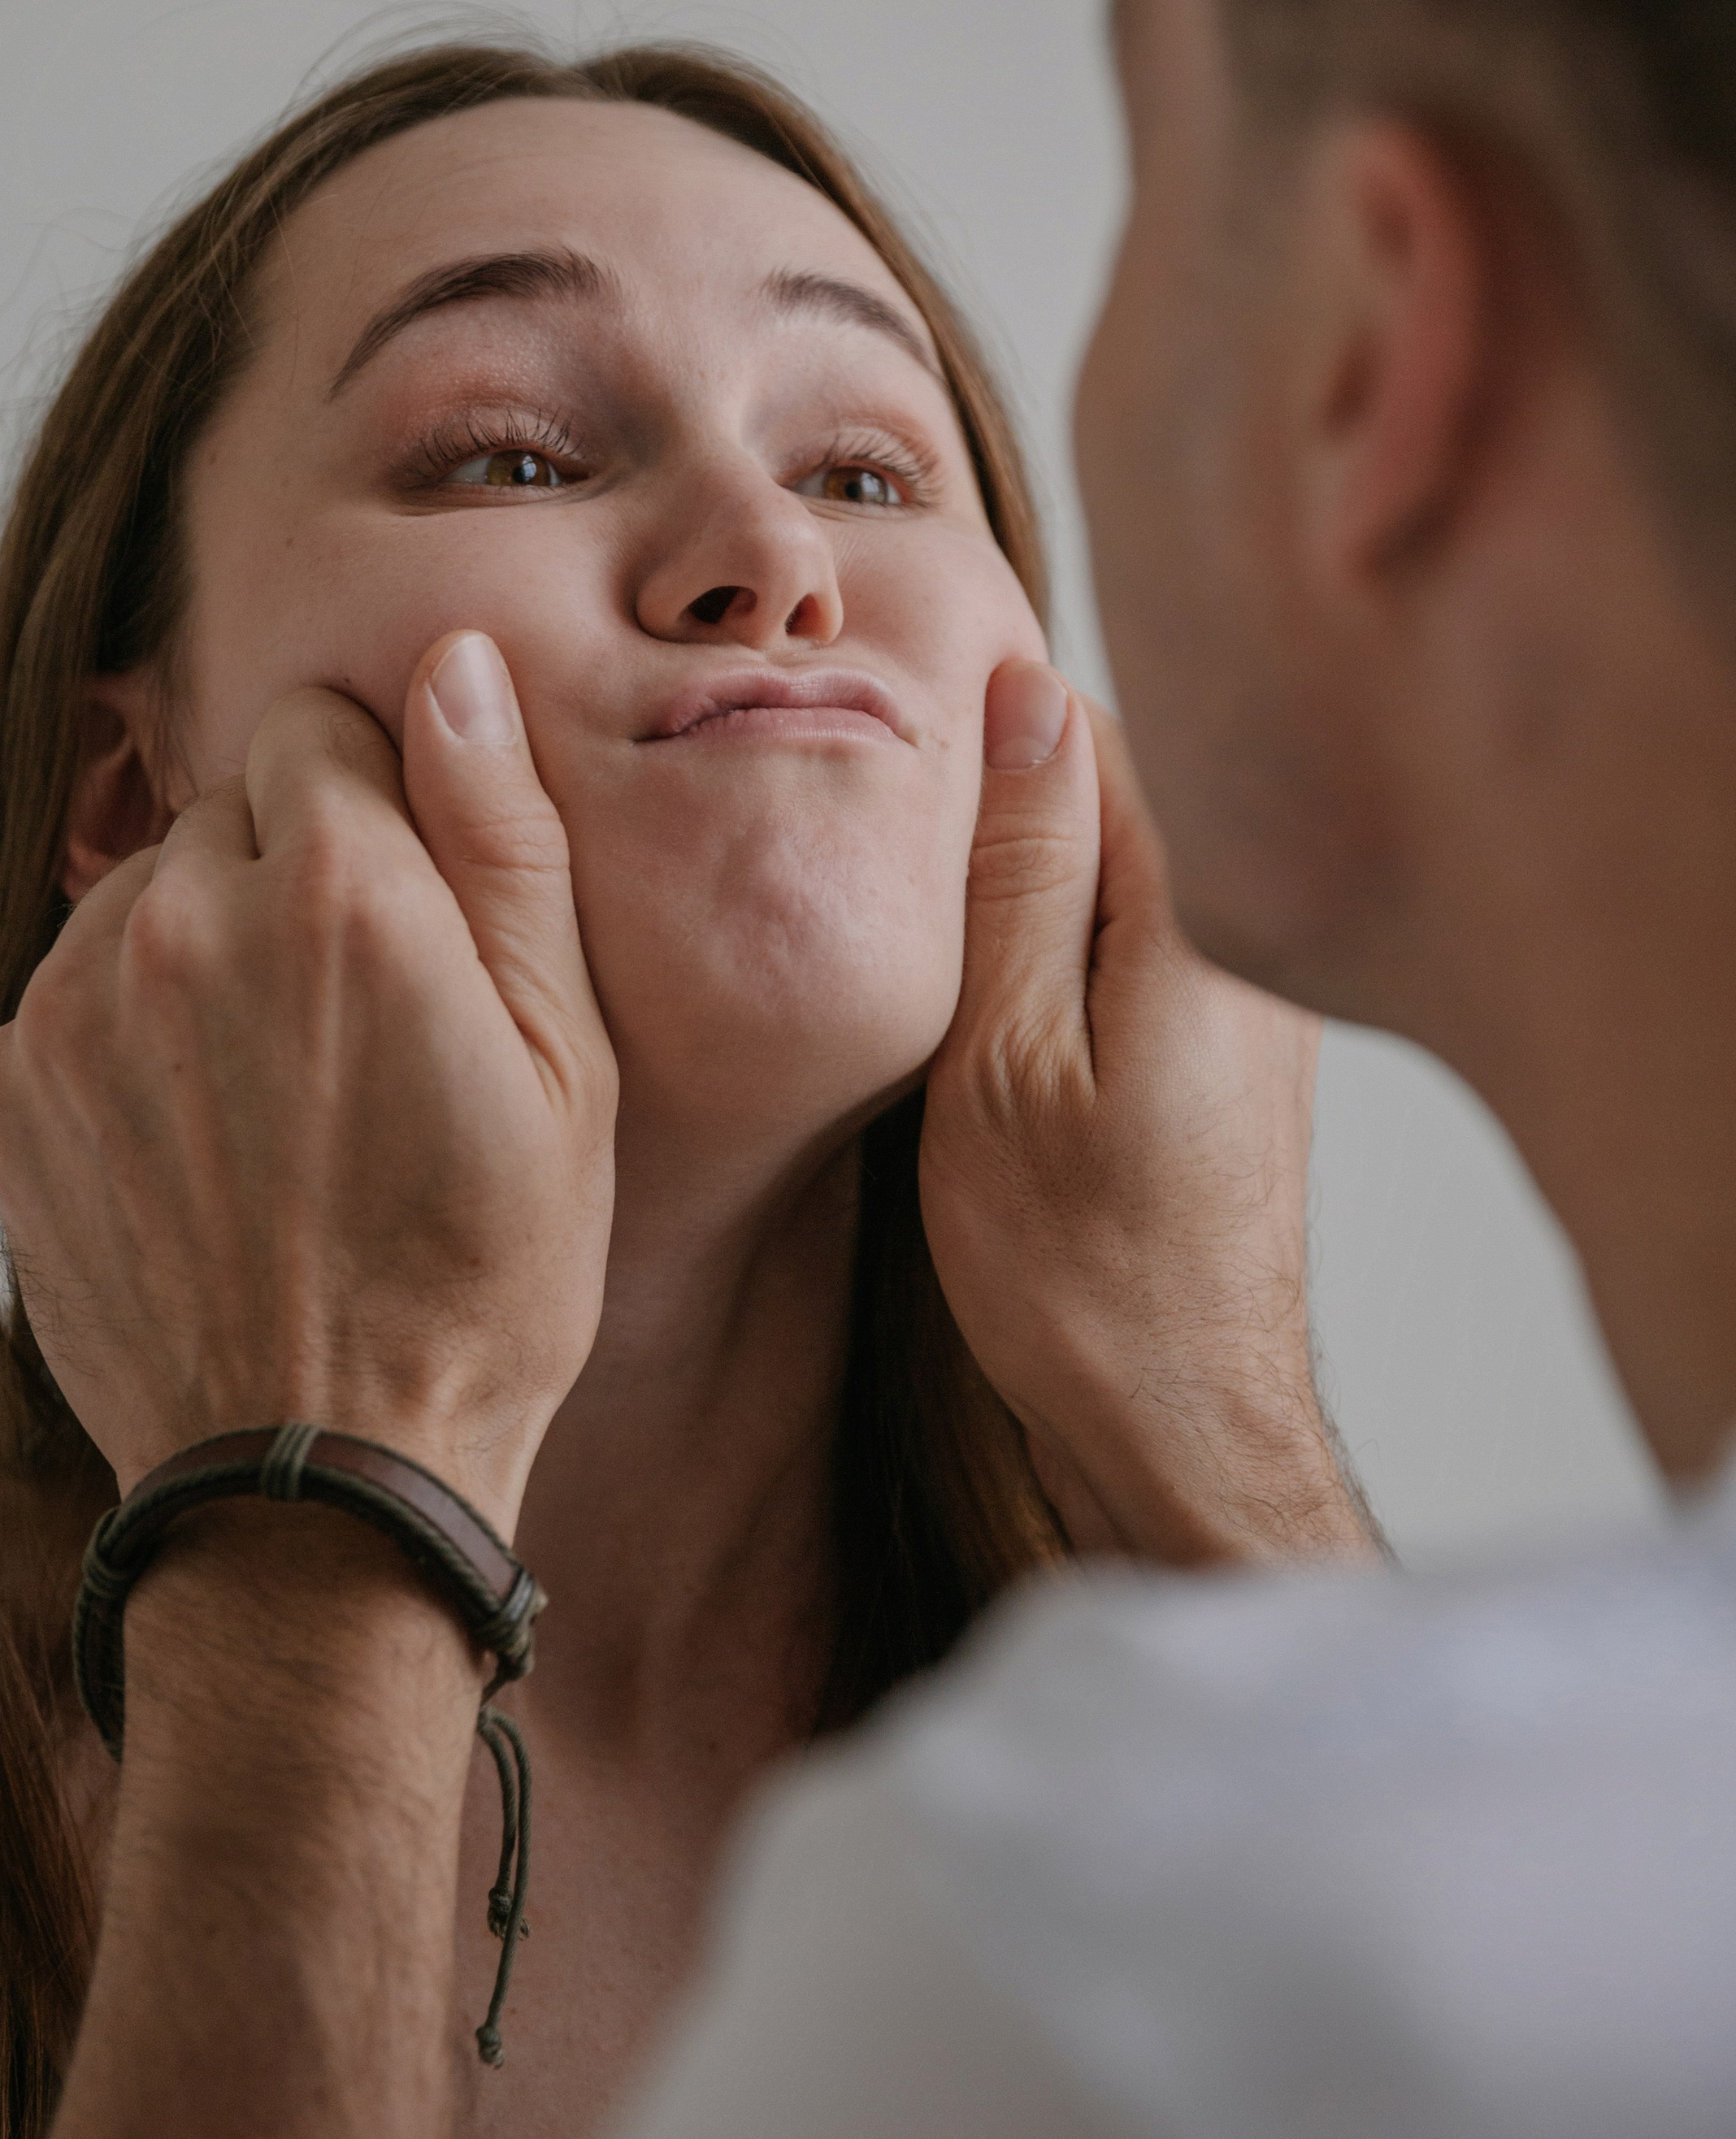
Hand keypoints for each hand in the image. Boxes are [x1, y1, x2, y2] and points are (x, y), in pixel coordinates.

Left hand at [0, 634, 617, 1531]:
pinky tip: (196, 1147)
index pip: (323, 724)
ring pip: (142, 899)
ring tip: (276, 1103)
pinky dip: (124, 1047)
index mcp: (336, 887)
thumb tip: (450, 662)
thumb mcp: (566, 1054)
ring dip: (200, 958)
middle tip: (357, 1031)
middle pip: (227, 808)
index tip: (411, 924)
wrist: (321, 1483)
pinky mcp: (1, 1091)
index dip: (383, 816)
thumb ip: (501, 833)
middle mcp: (176, 920)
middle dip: (288, 880)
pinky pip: (69, 998)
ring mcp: (68, 1009)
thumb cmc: (480, 1275)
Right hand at [921, 659, 1375, 1565]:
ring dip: (1024, 893)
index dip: (975, 732)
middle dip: (999, 810)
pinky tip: (998, 1025)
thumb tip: (1026, 698)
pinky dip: (1060, 963)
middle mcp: (1249, 942)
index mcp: (1199, 920)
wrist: (1182, 1440)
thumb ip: (1022, 874)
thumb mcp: (1004, 1057)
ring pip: (1120, 876)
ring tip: (936, 958)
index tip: (885, 770)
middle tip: (890, 871)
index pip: (1088, 732)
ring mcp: (1253, 1001)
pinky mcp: (1234, 1059)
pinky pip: (1136, 952)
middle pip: (1111, 796)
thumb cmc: (1080, 1279)